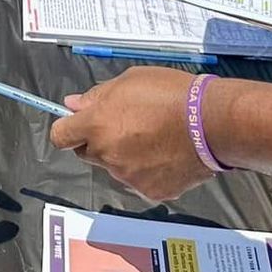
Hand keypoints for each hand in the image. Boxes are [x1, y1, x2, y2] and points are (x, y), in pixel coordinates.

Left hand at [49, 67, 206, 200]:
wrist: (210, 123)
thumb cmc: (170, 93)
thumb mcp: (129, 80)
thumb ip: (97, 96)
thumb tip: (72, 105)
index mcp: (97, 125)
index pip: (61, 136)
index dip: (67, 128)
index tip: (77, 123)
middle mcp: (107, 154)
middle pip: (88, 152)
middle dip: (98, 140)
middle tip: (125, 125)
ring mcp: (128, 177)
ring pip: (114, 167)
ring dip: (123, 155)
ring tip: (153, 137)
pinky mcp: (150, 191)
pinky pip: (139, 180)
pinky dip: (146, 170)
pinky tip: (164, 154)